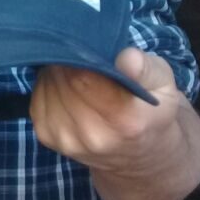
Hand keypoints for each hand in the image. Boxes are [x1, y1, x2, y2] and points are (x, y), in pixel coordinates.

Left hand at [29, 47, 183, 174]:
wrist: (140, 157)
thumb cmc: (150, 110)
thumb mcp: (163, 85)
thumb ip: (146, 69)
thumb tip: (127, 59)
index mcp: (124, 120)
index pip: (84, 77)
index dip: (80, 55)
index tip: (86, 42)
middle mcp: (92, 136)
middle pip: (62, 80)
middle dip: (68, 60)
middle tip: (81, 52)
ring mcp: (66, 139)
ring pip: (47, 86)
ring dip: (56, 72)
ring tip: (75, 70)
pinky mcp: (47, 137)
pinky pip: (36, 96)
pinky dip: (47, 85)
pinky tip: (65, 86)